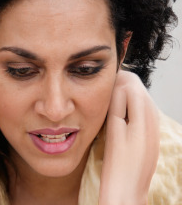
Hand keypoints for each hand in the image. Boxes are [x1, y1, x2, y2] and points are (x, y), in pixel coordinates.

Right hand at [99, 70, 159, 204]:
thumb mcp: (114, 134)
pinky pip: (148, 115)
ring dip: (134, 93)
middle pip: (143, 94)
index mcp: (143, 122)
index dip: (123, 79)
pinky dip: (138, 105)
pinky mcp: (152, 139)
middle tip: (115, 78)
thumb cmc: (116, 167)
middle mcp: (153, 125)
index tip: (112, 74)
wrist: (127, 193)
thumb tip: (119, 87)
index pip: (136, 90)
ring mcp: (154, 133)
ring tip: (120, 89)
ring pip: (147, 104)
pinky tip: (128, 107)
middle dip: (130, 83)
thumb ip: (118, 109)